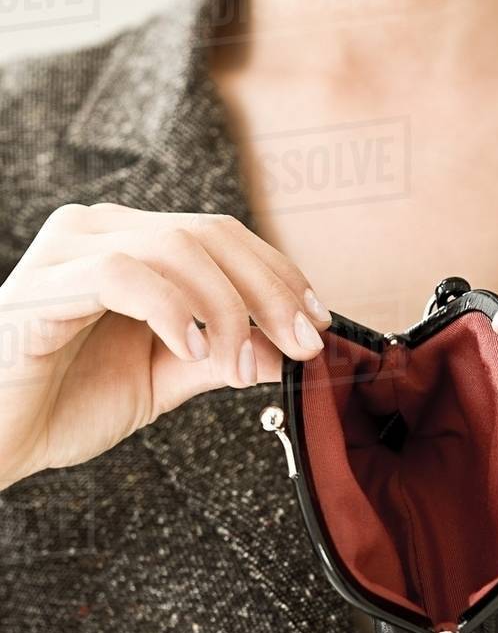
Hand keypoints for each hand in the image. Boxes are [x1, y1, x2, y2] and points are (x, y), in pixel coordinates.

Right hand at [0, 203, 332, 489]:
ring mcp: (68, 249)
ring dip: (227, 306)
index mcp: (130, 242)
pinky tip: (192, 347)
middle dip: (269, 288)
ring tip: (240, 361)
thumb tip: (283, 348)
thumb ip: (218, 355)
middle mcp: (99, 230)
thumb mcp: (161, 377)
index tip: (317, 321)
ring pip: (175, 247)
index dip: (278, 273)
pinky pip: (123, 275)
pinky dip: (172, 308)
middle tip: (300, 343)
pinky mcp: (44, 285)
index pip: (222, 236)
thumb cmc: (60, 403)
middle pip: (210, 234)